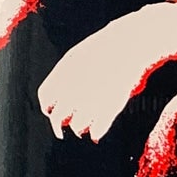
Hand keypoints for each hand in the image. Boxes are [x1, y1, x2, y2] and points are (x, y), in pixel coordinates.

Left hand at [37, 0, 176, 140]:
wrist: (130, 42)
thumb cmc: (105, 48)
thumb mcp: (78, 56)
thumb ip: (64, 76)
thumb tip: (55, 98)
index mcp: (64, 74)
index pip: (46, 98)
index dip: (47, 108)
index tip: (50, 112)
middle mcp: (76, 87)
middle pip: (58, 117)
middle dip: (58, 126)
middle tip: (60, 132)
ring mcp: (93, 96)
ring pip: (76, 126)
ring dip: (78, 128)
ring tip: (82, 128)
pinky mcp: (111, 105)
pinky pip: (98, 129)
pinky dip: (96, 132)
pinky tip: (96, 134)